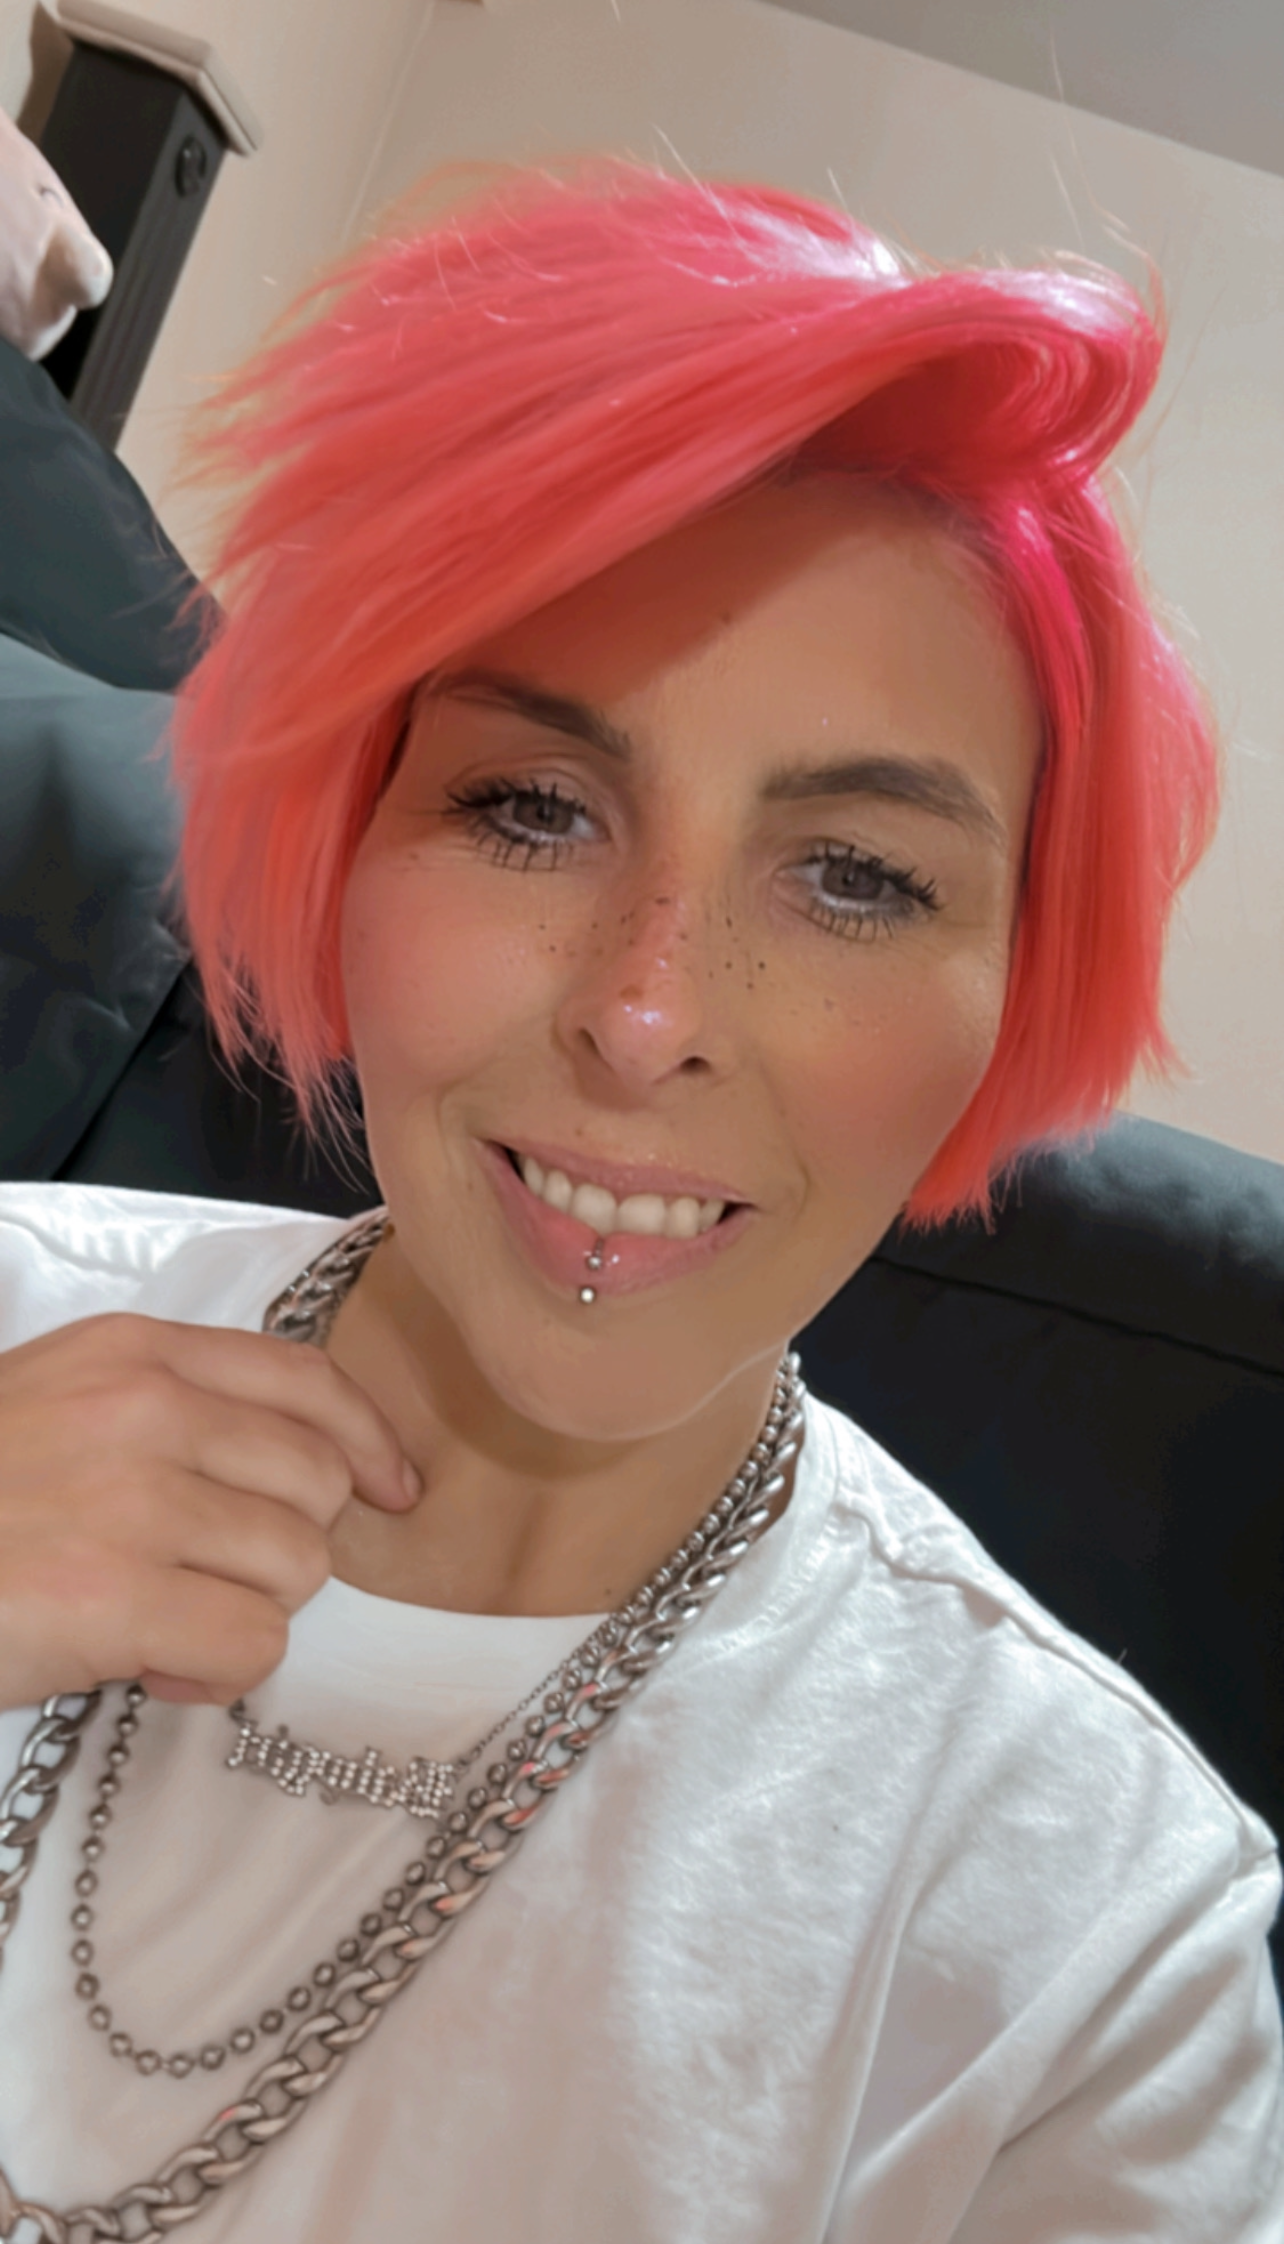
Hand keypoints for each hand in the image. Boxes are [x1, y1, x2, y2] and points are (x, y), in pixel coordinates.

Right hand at [0, 1313, 421, 1710]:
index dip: (368, 1443)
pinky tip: (146, 1664)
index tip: (393, 1492)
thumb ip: (165, 1415)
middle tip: (197, 1579)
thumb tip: (297, 1476)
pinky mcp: (115, 1596)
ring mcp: (131, 1498)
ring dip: (241, 1613)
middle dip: (277, 1550)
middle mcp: (143, 1407)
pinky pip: (252, 1643)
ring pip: (296, 1569)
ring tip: (157, 1621)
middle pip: (315, 1487)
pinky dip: (213, 1674)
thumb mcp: (54, 1407)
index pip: (307, 1379)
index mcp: (132, 1352)